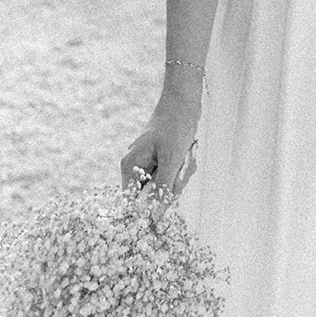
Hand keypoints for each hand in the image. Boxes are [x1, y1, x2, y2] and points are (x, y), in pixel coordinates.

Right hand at [120, 88, 199, 214]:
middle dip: (171, 186)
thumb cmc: (176, 125)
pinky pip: (169, 175)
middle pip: (151, 196)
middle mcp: (134, 166)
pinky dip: (180, 170)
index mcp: (129, 167)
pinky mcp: (159, 159)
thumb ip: (162, 190)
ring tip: (185, 156)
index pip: (132, 204)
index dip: (150, 208)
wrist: (184, 98)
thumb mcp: (171, 159)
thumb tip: (154, 218)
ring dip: (179, 177)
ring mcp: (147, 162)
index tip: (168, 197)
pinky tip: (186, 155)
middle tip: (181, 168)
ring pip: (163, 186)